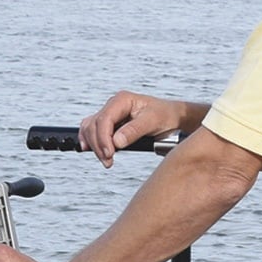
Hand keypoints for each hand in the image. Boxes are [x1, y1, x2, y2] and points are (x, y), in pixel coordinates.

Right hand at [78, 90, 196, 166]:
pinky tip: (90, 150)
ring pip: (91, 128)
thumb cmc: (165, 116)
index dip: (103, 138)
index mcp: (122, 100)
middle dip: (99, 145)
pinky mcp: (110, 124)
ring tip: (106, 160)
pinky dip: (90, 140)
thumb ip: (134, 131)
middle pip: (94, 125)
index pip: (104, 119)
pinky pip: (92, 130)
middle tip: (108, 161)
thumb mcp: (153, 122)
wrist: (172, 118)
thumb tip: (116, 141)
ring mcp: (110, 114)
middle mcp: (113, 105)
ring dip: (94, 146)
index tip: (109, 154)